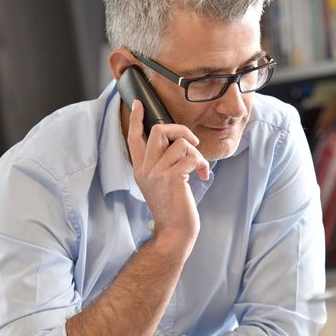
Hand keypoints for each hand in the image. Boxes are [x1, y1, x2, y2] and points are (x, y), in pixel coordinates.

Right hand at [127, 100, 209, 244]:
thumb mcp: (160, 182)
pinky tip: (202, 175)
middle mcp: (145, 168)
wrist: (174, 231)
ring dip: (197, 153)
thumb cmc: (173, 207)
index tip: (139, 104)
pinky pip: (191, 156)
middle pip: (160, 130)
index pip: (133, 137)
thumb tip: (178, 142)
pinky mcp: (172, 178)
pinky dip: (202, 164)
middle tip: (193, 142)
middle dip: (181, 130)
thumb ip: (162, 162)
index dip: (137, 119)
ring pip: (181, 143)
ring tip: (199, 168)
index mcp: (141, 168)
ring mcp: (157, 172)